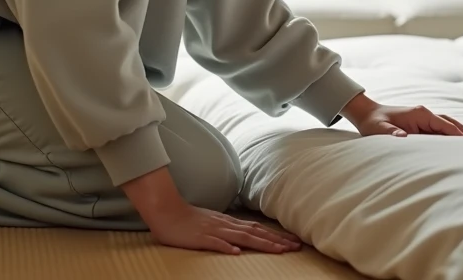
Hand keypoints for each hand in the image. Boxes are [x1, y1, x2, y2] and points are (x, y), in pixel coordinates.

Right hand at [121, 167, 300, 254]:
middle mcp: (225, 225)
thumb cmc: (187, 219)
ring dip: (262, 243)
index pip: (256, 229)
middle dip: (277, 240)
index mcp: (228, 222)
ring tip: (279, 250)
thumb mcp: (212, 223)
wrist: (166, 210)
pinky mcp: (199, 238)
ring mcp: (213, 231)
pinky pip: (214, 243)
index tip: (292, 242)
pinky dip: (226, 247)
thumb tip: (242, 241)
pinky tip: (237, 252)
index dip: (275, 236)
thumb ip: (226, 230)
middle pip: (255, 232)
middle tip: (296, 246)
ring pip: (242, 237)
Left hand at [340, 92, 462, 137]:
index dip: (457, 133)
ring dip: (461, 134)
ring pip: (448, 126)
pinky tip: (459, 144)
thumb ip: (390, 134)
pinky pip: (441, 130)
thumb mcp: (379, 130)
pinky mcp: (422, 124)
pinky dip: (452, 135)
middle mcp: (425, 114)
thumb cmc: (373, 123)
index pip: (443, 124)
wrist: (367, 114)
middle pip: (451, 123)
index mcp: (419, 114)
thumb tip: (402, 138)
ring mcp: (424, 119)